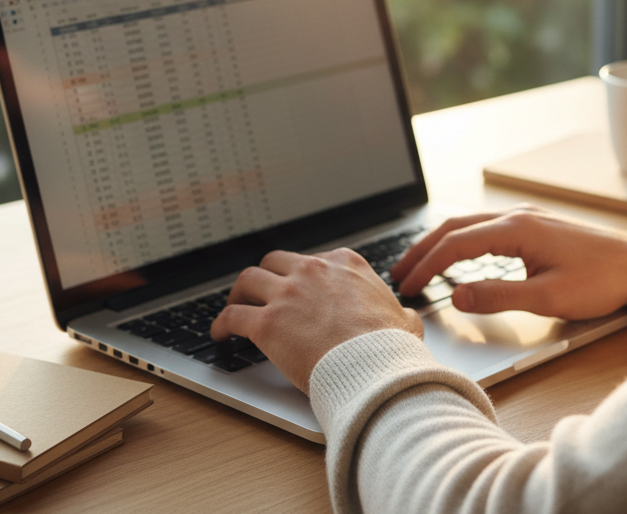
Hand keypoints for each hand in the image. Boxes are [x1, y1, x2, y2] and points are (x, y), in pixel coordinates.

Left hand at [211, 248, 422, 393]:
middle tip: (260, 293)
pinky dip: (221, 323)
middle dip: (265, 276)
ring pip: (248, 280)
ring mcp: (288, 293)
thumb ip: (399, 314)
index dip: (300, 275)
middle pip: (275, 262)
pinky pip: (233, 316)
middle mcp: (313, 270)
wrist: (375, 365)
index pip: (312, 260)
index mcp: (345, 264)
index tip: (295, 287)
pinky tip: (219, 334)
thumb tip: (407, 319)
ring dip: (238, 293)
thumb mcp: (404, 320)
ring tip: (233, 307)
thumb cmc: (390, 346)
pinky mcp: (268, 322)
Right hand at [390, 204, 626, 320]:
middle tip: (399, 273)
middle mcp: (516, 217)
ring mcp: (525, 219)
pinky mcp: (534, 227)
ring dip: (441, 243)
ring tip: (419, 265)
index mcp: (516, 229)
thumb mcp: (547, 297)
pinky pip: (485, 229)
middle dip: (423, 249)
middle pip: (455, 226)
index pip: (455, 243)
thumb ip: (497, 296)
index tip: (407, 285)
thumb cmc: (600, 281)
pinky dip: (462, 241)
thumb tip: (456, 295)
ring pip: (469, 225)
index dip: (426, 264)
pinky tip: (457, 257)